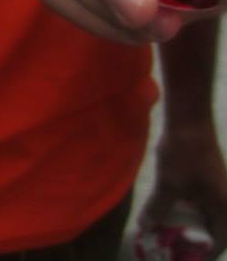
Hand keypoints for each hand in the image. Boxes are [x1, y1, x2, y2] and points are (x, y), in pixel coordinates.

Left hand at [140, 124, 226, 254]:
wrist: (189, 119)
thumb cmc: (183, 154)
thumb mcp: (168, 185)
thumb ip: (158, 209)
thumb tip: (146, 228)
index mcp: (225, 208)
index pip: (220, 242)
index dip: (202, 255)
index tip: (182, 259)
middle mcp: (225, 201)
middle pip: (212, 230)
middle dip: (191, 241)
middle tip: (168, 247)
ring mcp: (216, 189)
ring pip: (203, 215)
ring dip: (185, 224)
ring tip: (163, 232)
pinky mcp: (205, 179)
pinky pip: (198, 202)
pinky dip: (184, 209)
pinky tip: (165, 210)